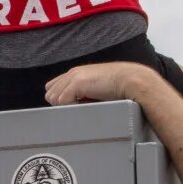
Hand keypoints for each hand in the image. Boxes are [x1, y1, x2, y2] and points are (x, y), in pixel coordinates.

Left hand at [44, 62, 159, 106]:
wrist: (132, 80)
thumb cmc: (120, 88)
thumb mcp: (97, 89)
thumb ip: (84, 93)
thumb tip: (74, 108)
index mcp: (76, 73)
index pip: (53, 87)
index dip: (60, 100)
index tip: (73, 108)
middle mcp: (73, 73)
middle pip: (50, 94)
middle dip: (60, 105)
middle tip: (78, 110)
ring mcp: (74, 77)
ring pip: (54, 98)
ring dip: (66, 107)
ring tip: (83, 108)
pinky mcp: (78, 83)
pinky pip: (62, 101)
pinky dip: (70, 108)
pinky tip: (85, 107)